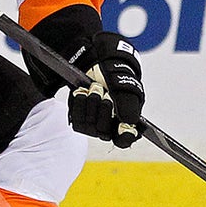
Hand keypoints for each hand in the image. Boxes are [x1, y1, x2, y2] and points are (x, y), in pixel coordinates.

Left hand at [69, 32, 143, 147]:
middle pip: (103, 130)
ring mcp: (92, 126)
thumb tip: (129, 123)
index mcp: (125, 123)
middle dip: (104, 107)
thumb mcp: (127, 88)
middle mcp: (108, 128)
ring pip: (89, 124)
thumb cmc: (117, 78)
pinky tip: (83, 92)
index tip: (123, 125)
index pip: (124, 140)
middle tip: (105, 92)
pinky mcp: (79, 119)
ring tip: (95, 88)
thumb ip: (130, 106)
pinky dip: (79, 102)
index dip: (124, 136)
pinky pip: (76, 117)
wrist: (98, 66)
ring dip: (91, 101)